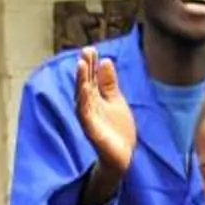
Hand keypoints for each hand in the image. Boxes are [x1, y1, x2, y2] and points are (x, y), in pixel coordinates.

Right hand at [75, 47, 136, 174]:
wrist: (123, 155)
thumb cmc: (117, 129)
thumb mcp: (115, 100)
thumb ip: (109, 83)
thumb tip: (106, 61)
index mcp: (95, 98)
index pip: (92, 78)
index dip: (92, 64)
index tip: (92, 48)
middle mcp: (89, 106)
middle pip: (85, 83)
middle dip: (85, 68)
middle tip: (86, 51)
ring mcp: (89, 117)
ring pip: (82, 96)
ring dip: (81, 80)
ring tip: (82, 64)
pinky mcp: (90, 129)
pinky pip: (85, 112)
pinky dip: (84, 100)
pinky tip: (85, 88)